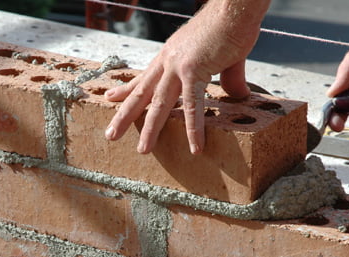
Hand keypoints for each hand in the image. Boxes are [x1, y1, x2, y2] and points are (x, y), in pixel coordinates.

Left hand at [103, 1, 265, 153]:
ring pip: (159, 103)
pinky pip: (193, 105)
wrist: (235, 7)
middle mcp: (168, 61)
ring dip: (150, 128)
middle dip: (124, 115)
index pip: (144, 77)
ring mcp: (178, 66)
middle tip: (110, 134)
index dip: (126, 89)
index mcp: (170, 55)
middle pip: (142, 93)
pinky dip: (194, 128)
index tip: (111, 99)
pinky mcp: (195, 70)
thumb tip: (239, 96)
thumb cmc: (231, 26)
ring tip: (143, 150)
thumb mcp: (225, 57)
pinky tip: (195, 147)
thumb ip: (228, 79)